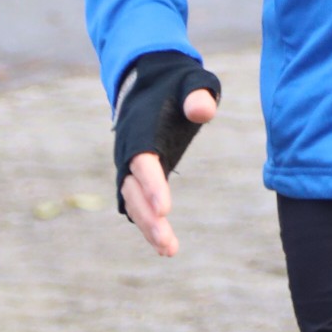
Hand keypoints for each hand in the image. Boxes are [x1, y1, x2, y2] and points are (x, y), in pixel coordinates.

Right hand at [117, 79, 217, 257]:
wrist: (149, 82)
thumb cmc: (176, 84)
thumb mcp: (193, 81)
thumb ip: (198, 94)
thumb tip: (202, 111)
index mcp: (141, 130)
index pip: (143, 162)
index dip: (152, 186)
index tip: (167, 210)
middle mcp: (129, 150)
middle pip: (131, 190)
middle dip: (147, 217)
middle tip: (167, 242)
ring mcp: (129, 165)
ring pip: (131, 202)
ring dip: (147, 227)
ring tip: (169, 250)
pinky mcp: (136, 175)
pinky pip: (136, 204)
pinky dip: (147, 224)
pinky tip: (165, 246)